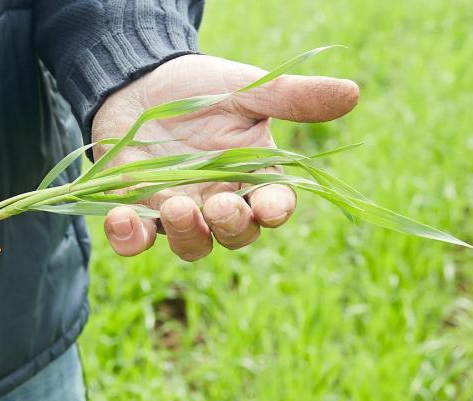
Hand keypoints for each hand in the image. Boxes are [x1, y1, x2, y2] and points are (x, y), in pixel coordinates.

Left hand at [93, 55, 358, 260]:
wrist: (138, 82)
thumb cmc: (198, 87)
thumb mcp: (245, 88)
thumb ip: (292, 97)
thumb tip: (352, 93)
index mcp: (252, 177)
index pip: (273, 206)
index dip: (273, 211)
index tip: (268, 206)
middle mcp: (219, 202)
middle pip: (234, 235)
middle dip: (230, 226)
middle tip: (219, 205)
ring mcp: (178, 212)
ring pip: (190, 245)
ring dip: (185, 234)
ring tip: (176, 206)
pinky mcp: (136, 212)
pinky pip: (135, 242)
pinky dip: (128, 238)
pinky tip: (120, 217)